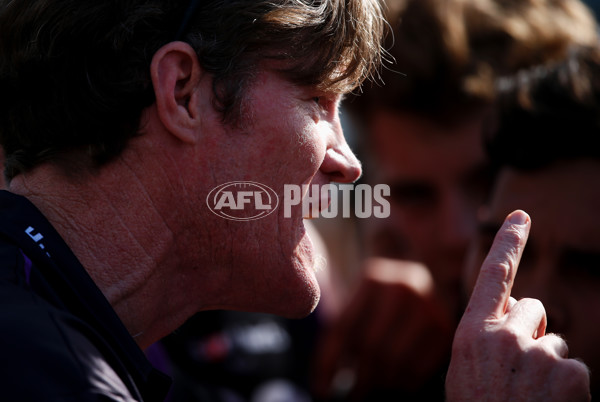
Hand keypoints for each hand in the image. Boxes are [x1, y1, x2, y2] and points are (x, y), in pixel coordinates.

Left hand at [312, 258, 453, 399]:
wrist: (424, 283)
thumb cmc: (381, 304)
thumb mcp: (358, 308)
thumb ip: (338, 338)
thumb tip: (323, 388)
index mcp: (372, 278)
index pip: (344, 328)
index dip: (329, 363)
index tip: (322, 391)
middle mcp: (401, 287)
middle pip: (372, 346)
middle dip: (360, 379)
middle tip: (354, 397)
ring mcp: (427, 305)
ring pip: (396, 360)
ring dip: (381, 384)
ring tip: (374, 390)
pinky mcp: (445, 326)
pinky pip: (420, 367)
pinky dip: (404, 385)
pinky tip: (396, 386)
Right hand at [446, 210, 589, 400]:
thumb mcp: (468, 373)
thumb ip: (485, 337)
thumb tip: (515, 308)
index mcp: (472, 334)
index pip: (491, 276)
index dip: (507, 242)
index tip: (521, 215)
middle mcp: (503, 336)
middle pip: (533, 309)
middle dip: (533, 330)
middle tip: (521, 370)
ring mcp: (536, 353)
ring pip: (556, 342)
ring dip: (550, 365)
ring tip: (531, 398)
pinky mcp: (569, 373)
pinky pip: (576, 368)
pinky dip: (569, 389)